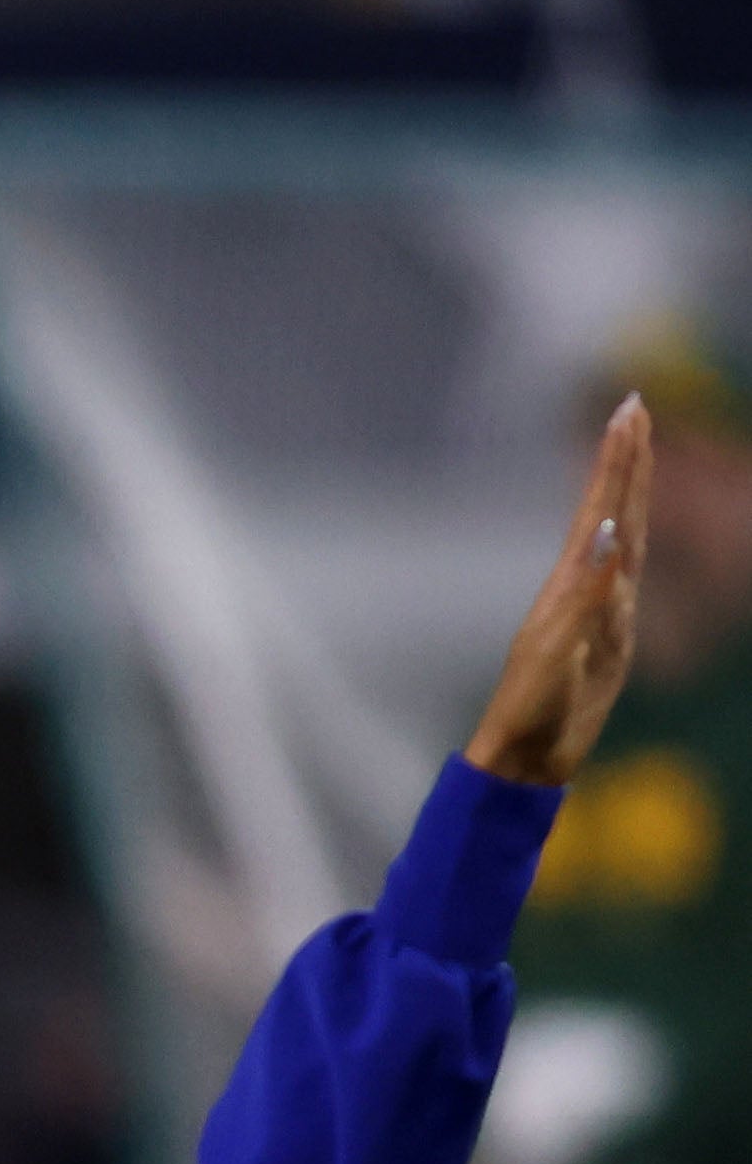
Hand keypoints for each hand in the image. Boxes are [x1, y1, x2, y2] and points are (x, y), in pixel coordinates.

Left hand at [470, 394, 651, 785]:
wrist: (526, 756)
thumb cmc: (532, 709)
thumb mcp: (559, 649)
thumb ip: (585, 593)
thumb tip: (604, 534)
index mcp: (571, 583)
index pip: (600, 506)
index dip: (619, 460)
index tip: (628, 412)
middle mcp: (586, 585)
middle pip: (612, 507)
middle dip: (627, 458)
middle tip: (635, 407)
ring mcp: (600, 606)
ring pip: (622, 532)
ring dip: (630, 488)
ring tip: (637, 446)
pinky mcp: (610, 631)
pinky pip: (625, 573)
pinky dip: (629, 541)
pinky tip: (626, 525)